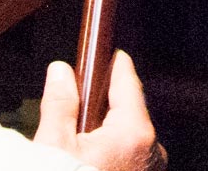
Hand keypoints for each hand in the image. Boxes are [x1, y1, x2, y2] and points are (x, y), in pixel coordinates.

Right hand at [34, 50, 164, 170]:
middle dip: (102, 102)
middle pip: (127, 106)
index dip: (110, 62)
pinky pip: (131, 153)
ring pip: (127, 131)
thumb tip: (61, 71)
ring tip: (78, 142)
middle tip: (76, 107)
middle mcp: (152, 148)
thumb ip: (59, 104)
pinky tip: (90, 158)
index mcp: (134, 132)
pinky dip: (113, 149)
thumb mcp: (55, 146)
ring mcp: (151, 166)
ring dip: (106, 129)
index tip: (100, 49)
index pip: (127, 79)